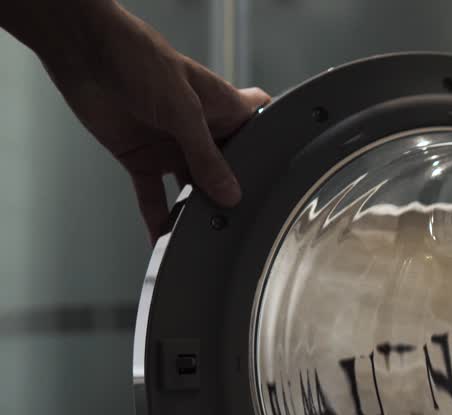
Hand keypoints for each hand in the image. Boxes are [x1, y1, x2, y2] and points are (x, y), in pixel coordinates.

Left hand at [32, 2, 268, 240]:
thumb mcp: (183, 110)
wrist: (83, 54)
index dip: (272, 146)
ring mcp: (171, 146)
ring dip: (197, 210)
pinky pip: (153, 195)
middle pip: (226, 168)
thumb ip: (206, 156)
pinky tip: (163, 240)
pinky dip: (156, 218)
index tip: (283, 176)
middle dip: (233, 193)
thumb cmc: (139, 59)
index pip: (258, 126)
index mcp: (222, 108)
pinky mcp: (141, 159)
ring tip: (210, 239)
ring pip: (192, 187)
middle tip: (244, 222)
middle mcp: (200, 130)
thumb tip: (229, 195)